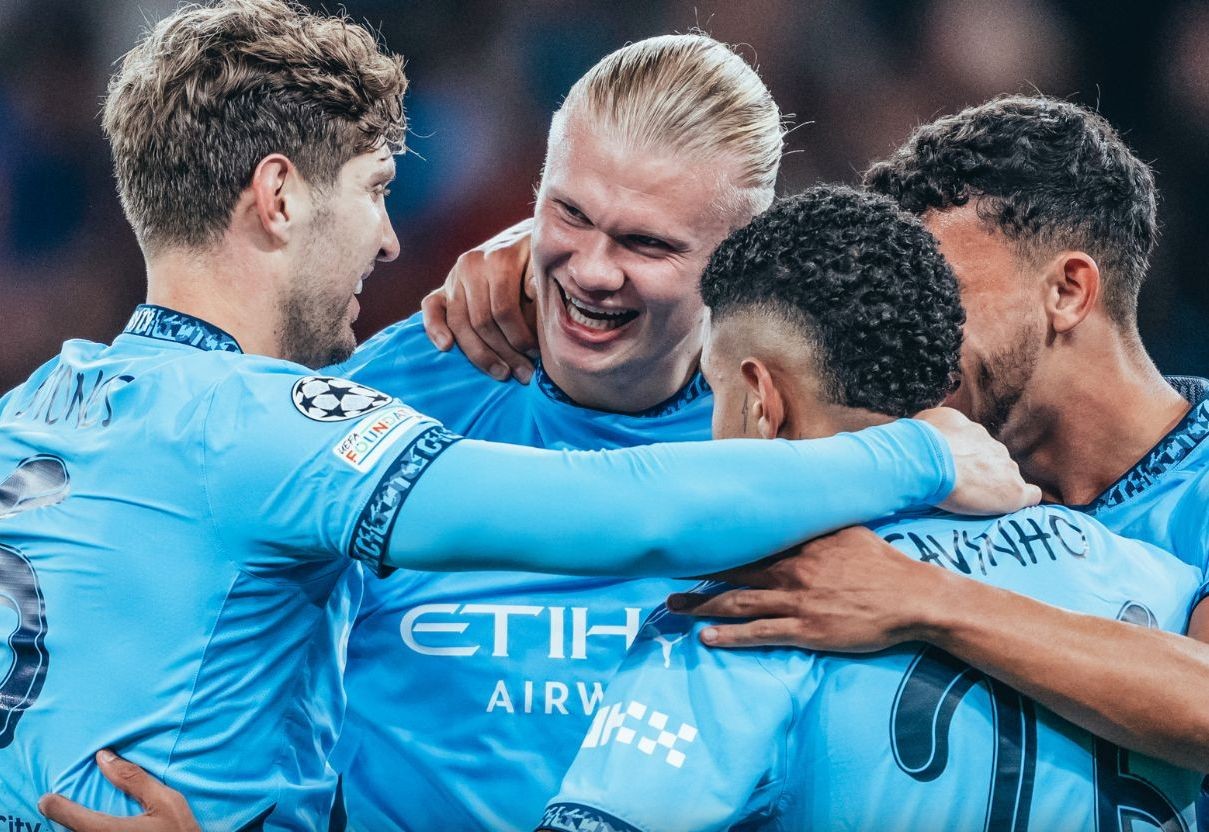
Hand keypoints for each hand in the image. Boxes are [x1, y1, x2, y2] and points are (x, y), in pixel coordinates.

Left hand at [38, 750, 200, 831]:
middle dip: (65, 820)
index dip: (56, 807)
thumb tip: (103, 757)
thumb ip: (135, 779)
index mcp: (111, 831)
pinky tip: (96, 828)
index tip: (46, 799)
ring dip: (77, 829)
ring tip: (75, 818)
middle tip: (58, 807)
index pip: (74, 819)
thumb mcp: (166, 802)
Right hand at [421, 218, 537, 382]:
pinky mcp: (444, 287)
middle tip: (524, 374)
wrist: (524, 240)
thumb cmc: (539, 260)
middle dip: (505, 352)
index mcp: (498, 258)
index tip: (536, 354)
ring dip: (480, 355)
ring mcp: (455, 276)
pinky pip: (432, 307)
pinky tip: (446, 347)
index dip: (520, 337)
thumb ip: (539, 282)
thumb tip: (532, 296)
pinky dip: (435, 327)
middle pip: (482, 321)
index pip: (504, 309)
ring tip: (502, 373)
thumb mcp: (546, 265)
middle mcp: (472, 264)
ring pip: (460, 323)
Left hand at [668, 526, 950, 650]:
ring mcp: (796, 602)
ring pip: (735, 603)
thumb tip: (800, 489)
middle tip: (662, 570)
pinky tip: (706, 638)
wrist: (912, 598)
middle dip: (693, 571)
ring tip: (671, 607)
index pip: (746, 538)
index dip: (713, 539)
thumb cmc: (882, 563)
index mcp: (799, 544)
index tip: (685, 535)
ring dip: (699, 605)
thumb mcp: (847, 527)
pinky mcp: (805, 630)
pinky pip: (759, 633)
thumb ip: (818, 515)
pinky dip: (730, 636)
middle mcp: (790, 570)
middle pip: (730, 570)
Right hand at [915, 406, 1041, 514]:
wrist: (930, 461)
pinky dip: (1023, 501)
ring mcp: (1007, 468)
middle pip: (995, 461)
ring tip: (979, 501)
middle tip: (963, 487)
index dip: (967, 459)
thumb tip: (931, 428)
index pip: (977, 445)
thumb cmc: (923, 444)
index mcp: (974, 432)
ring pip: (1009, 476)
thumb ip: (935, 423)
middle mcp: (993, 446)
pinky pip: (1031, 495)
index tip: (956, 469)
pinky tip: (1013, 508)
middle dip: (983, 472)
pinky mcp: (1014, 491)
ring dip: (998, 486)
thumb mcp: (925, 420)